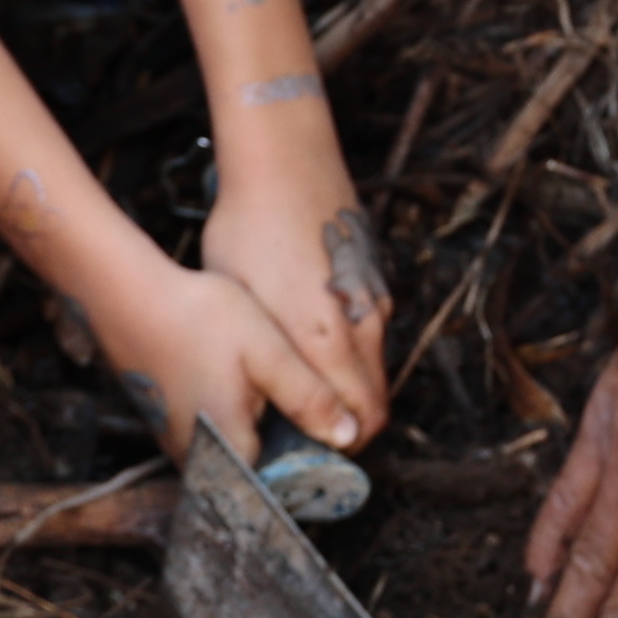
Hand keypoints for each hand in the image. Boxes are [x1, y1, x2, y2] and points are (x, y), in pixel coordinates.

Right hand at [85, 253, 369, 463]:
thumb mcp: (267, 351)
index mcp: (229, 448)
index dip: (311, 468)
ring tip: (280, 400)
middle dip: (286, 453)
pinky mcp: (166, 424)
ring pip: (232, 455)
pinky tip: (244, 389)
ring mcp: (176, 443)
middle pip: (255, 474)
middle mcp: (198, 458)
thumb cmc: (197, 317)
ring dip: (259, 438)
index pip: (282, 484)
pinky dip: (232, 422)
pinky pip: (210, 439)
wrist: (127, 295)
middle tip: (312, 416)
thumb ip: (309, 397)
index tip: (333, 447)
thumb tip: (349, 436)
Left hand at [200, 129, 391, 448]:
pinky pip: (373, 337)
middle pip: (376, 404)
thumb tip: (272, 410)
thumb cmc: (250, 230)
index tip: (309, 457)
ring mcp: (374, 300)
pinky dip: (354, 357)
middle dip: (348, 429)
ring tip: (304, 393)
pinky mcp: (376, 280)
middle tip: (304, 435)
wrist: (286, 161)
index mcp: (325, 338)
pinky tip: (314, 346)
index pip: (359, 422)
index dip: (340, 450)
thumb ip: (268, 361)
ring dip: (351, 392)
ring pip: (375, 370)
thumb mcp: (241, 304)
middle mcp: (361, 324)